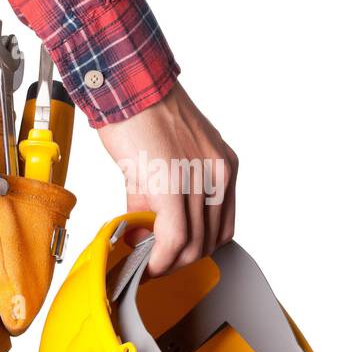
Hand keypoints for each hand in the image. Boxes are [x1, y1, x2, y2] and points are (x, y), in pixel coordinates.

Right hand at [96, 81, 237, 275]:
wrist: (128, 88)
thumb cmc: (142, 115)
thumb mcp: (165, 160)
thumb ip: (158, 201)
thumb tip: (144, 235)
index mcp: (223, 166)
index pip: (221, 226)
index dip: (196, 249)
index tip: (173, 256)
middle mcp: (219, 172)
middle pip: (209, 240)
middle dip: (180, 260)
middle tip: (154, 263)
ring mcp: (200, 179)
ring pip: (193, 244)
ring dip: (168, 263)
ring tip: (145, 261)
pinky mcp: (174, 184)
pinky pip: (175, 238)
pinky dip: (161, 259)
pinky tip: (147, 263)